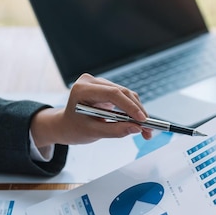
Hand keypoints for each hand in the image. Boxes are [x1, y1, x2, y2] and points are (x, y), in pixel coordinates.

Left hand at [30, 74, 152, 146]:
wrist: (66, 125)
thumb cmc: (75, 128)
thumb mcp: (93, 133)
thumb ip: (115, 130)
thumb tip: (137, 129)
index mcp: (82, 89)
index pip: (112, 94)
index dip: (130, 106)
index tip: (142, 120)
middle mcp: (91, 81)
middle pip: (122, 92)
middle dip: (138, 111)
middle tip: (149, 129)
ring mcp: (99, 83)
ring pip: (126, 94)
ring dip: (138, 112)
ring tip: (146, 130)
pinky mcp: (106, 87)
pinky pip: (124, 97)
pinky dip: (133, 110)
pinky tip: (139, 122)